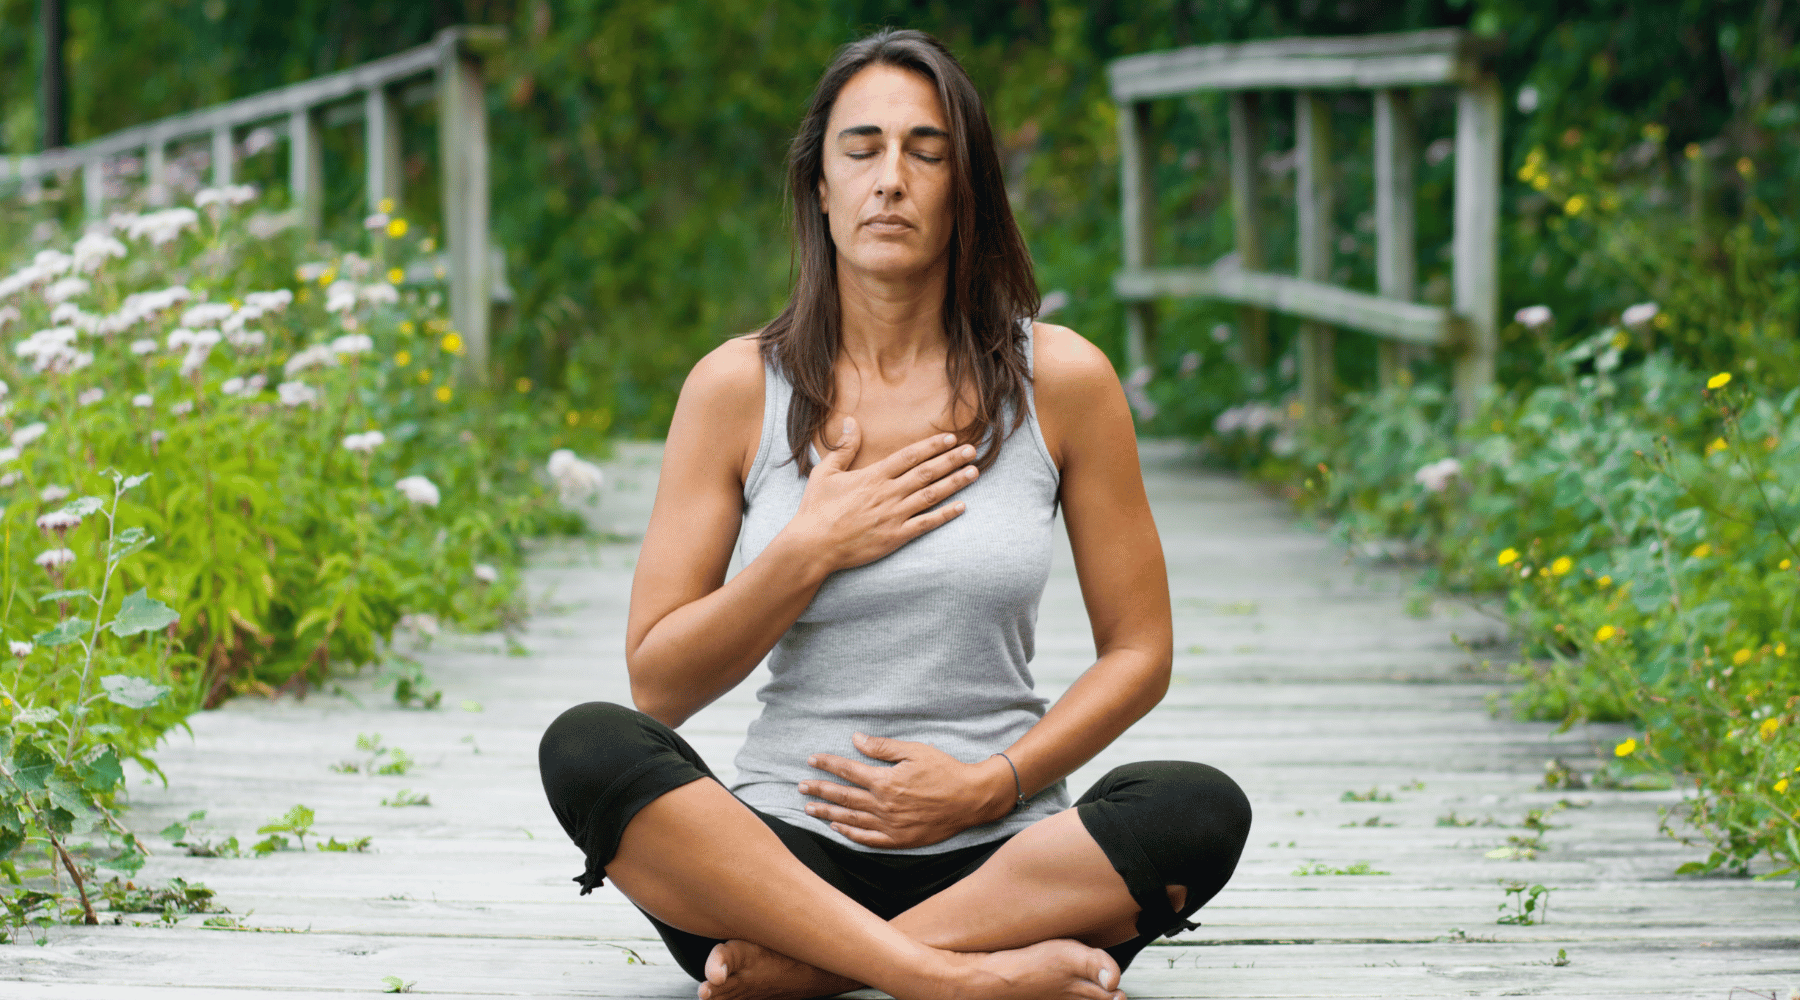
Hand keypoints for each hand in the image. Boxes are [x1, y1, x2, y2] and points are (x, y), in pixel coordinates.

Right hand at [779, 419, 978, 573]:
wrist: (813, 545)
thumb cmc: (816, 509)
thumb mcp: (826, 472)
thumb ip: (844, 447)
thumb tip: (852, 421)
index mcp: (873, 476)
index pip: (910, 456)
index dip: (932, 446)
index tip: (950, 438)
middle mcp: (887, 493)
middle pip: (926, 472)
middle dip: (951, 459)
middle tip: (972, 450)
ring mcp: (893, 515)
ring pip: (931, 495)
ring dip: (954, 482)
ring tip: (974, 472)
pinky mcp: (895, 537)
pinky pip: (926, 524)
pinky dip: (945, 515)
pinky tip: (962, 506)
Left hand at [799, 733, 1013, 848]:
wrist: (971, 799)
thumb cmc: (945, 771)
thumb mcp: (915, 751)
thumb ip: (883, 747)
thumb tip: (856, 739)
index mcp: (885, 781)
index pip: (847, 770)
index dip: (827, 764)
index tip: (811, 760)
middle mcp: (883, 805)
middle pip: (843, 797)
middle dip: (819, 791)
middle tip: (800, 787)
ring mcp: (890, 825)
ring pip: (851, 820)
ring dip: (828, 814)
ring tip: (809, 810)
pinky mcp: (899, 840)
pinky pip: (868, 839)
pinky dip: (850, 834)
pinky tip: (838, 829)